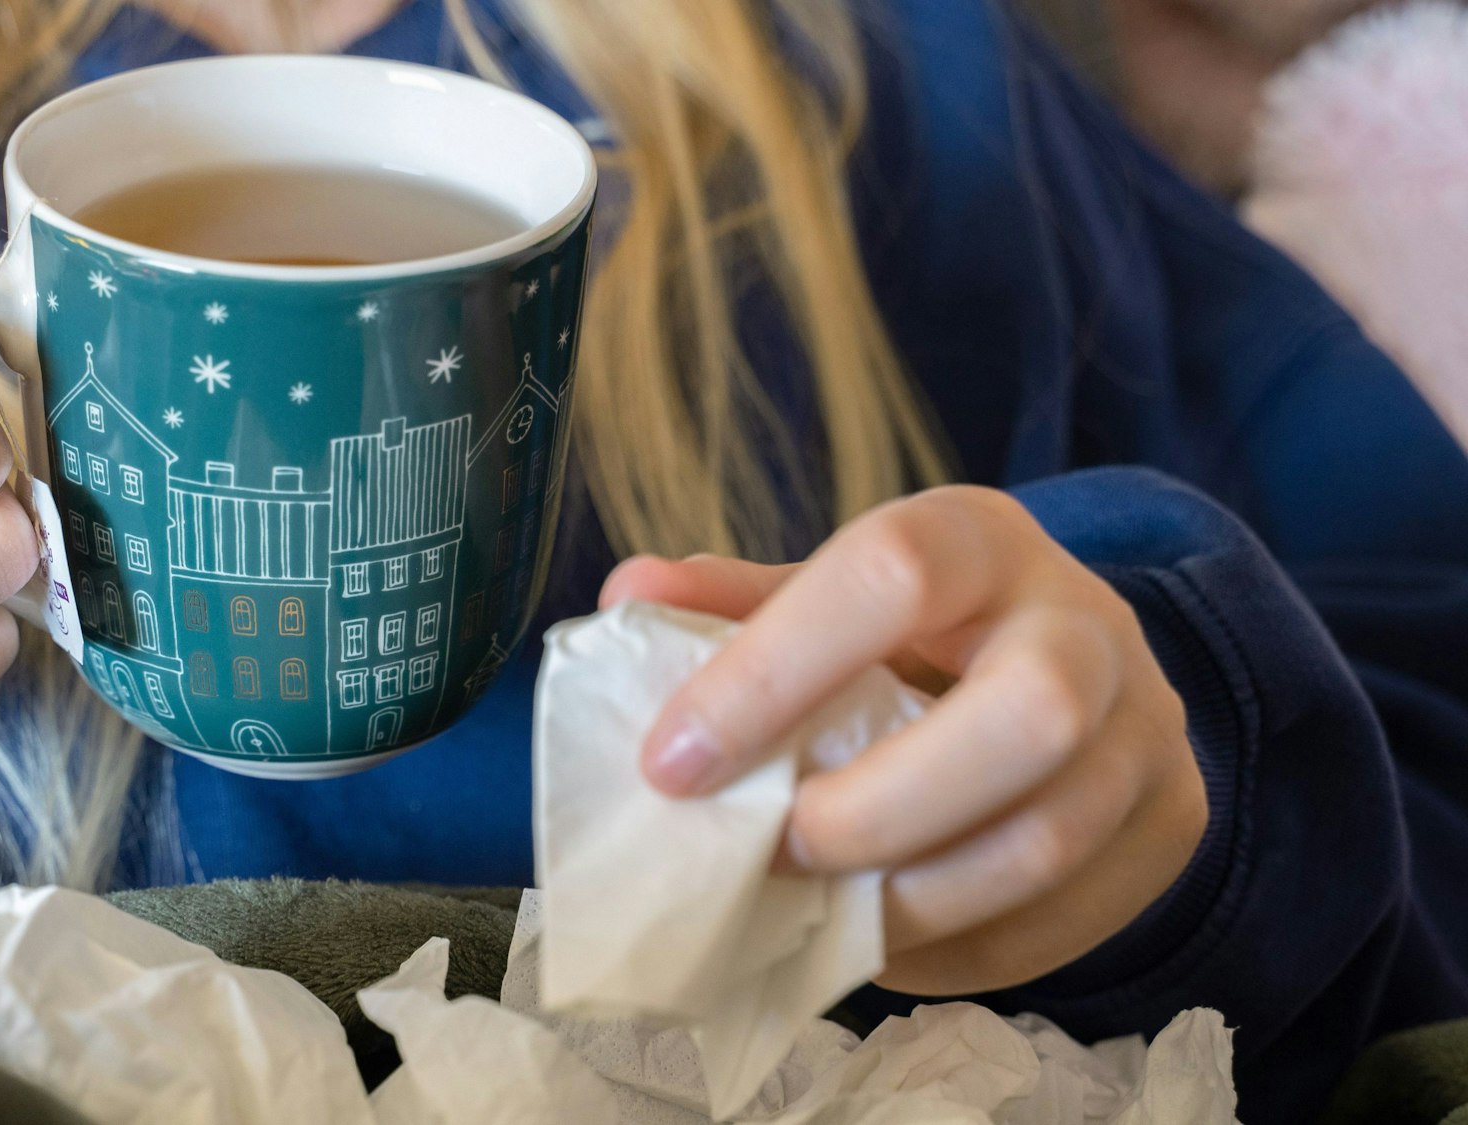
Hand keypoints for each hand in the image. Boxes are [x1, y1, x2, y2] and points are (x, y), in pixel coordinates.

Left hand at [601, 486, 1207, 995]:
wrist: (1074, 665)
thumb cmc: (920, 633)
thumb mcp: (836, 594)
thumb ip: (737, 604)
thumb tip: (627, 598)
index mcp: (982, 539)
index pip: (892, 574)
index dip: (772, 671)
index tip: (671, 763)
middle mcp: (1088, 622)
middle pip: (1028, 715)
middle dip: (878, 807)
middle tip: (778, 848)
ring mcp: (1148, 730)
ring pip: (1045, 840)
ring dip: (904, 901)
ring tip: (811, 910)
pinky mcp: (1172, 825)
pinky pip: (1063, 924)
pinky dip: (950, 951)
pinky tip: (876, 940)